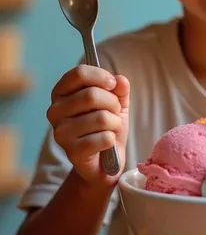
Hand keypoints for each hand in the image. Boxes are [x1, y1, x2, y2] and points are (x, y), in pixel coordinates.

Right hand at [47, 65, 129, 185]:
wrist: (104, 161)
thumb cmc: (106, 126)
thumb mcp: (115, 102)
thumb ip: (119, 89)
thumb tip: (121, 81)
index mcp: (61, 92)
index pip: (78, 73)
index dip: (101, 76)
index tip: (113, 84)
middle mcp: (55, 111)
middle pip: (92, 95)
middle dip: (113, 103)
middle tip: (114, 112)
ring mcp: (61, 132)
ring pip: (101, 117)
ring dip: (114, 123)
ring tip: (110, 129)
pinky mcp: (71, 152)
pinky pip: (104, 137)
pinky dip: (112, 139)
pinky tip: (106, 144)